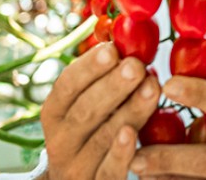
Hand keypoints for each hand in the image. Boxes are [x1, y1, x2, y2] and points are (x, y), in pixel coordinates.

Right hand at [41, 42, 160, 179]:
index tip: (112, 50)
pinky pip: (108, 171)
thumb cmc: (94, 131)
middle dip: (112, 86)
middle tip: (136, 66)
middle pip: (84, 112)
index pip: (66, 87)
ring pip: (101, 137)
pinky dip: (120, 153)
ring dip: (128, 111)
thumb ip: (102, 79)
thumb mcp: (89, 105)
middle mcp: (59, 142)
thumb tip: (129, 39)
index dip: (88, 68)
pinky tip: (132, 133)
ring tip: (151, 87)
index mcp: (54, 114)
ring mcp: (76, 168)